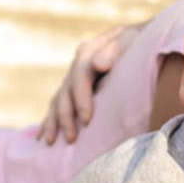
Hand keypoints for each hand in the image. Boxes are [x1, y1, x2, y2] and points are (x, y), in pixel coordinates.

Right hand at [38, 22, 142, 144]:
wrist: (140, 40)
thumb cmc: (138, 42)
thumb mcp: (130, 40)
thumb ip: (114, 50)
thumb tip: (97, 63)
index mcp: (88, 52)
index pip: (79, 76)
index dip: (81, 98)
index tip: (87, 119)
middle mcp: (76, 66)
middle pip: (65, 92)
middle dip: (66, 117)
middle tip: (71, 138)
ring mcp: (74, 78)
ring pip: (58, 101)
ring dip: (53, 122)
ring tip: (51, 142)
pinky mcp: (74, 89)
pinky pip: (58, 106)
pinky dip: (50, 121)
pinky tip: (44, 137)